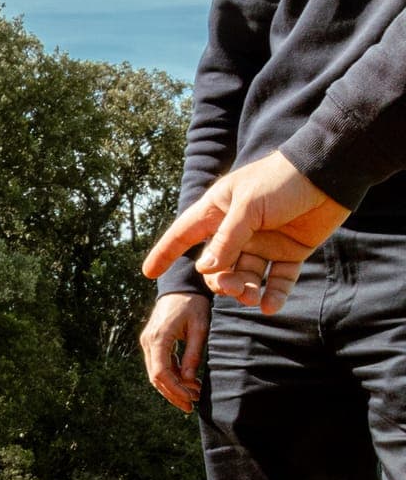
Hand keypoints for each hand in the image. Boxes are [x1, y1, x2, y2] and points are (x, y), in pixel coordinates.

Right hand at [139, 289, 210, 413]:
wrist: (181, 286)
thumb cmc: (194, 304)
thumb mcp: (199, 328)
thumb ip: (193, 354)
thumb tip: (189, 380)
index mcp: (158, 337)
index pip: (160, 372)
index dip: (174, 390)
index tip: (190, 400)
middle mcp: (148, 341)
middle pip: (155, 377)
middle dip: (173, 393)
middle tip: (191, 406)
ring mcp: (148, 342)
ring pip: (155, 373)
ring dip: (172, 387)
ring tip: (192, 396)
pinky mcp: (152, 342)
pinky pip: (159, 365)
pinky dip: (172, 376)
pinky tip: (187, 382)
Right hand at [142, 154, 346, 315]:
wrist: (329, 173)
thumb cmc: (281, 180)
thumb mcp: (248, 206)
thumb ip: (226, 239)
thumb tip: (204, 270)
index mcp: (219, 210)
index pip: (185, 233)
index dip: (166, 252)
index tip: (148, 272)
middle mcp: (238, 229)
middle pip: (217, 265)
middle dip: (220, 281)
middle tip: (232, 287)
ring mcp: (264, 242)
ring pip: (245, 275)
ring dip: (245, 289)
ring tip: (252, 297)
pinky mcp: (290, 251)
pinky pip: (277, 279)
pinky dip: (273, 294)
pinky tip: (268, 306)